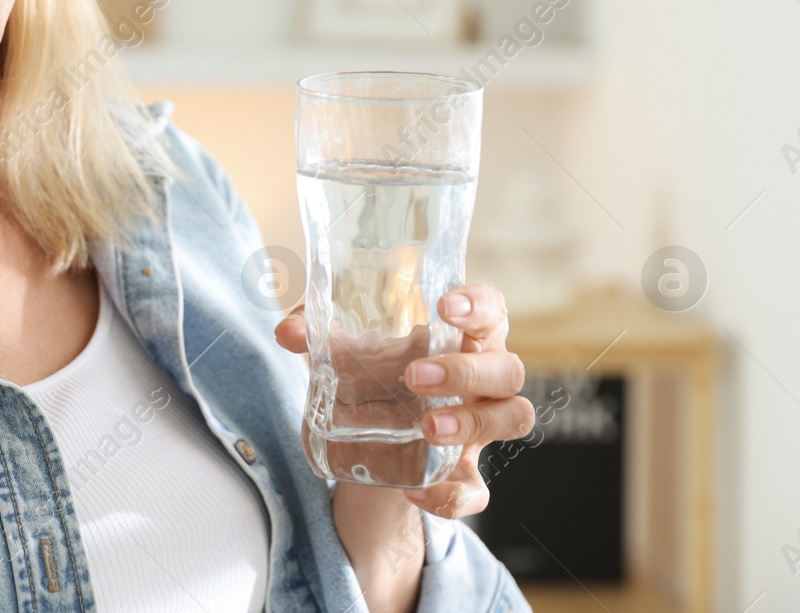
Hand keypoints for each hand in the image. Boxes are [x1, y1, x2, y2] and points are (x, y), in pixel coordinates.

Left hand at [274, 283, 533, 518]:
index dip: (479, 304)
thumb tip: (287, 329)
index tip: (445, 304)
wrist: (374, 445)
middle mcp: (483, 381)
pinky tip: (413, 490)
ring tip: (426, 428)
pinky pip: (478, 491)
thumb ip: (319, 335)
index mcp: (461, 339)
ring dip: (472, 423)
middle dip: (466, 372)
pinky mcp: (466, 476)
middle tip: (414, 376)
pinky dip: (451, 495)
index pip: (492, 311)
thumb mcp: (347, 353)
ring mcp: (481, 429)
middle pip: (508, 369)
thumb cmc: (375, 377)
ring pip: (512, 419)